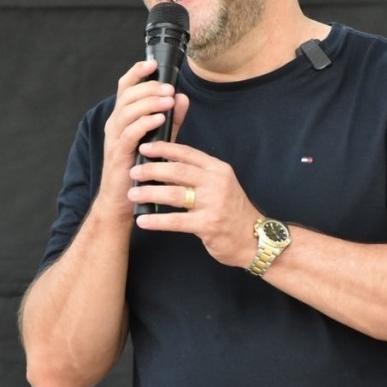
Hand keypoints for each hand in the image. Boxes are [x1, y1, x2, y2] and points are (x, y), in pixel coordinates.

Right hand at [98, 61, 189, 219]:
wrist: (123, 201)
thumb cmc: (140, 170)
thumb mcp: (159, 139)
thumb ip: (171, 119)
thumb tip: (182, 97)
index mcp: (122, 117)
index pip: (125, 87)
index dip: (136, 72)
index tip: (153, 64)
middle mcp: (114, 124)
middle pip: (127, 95)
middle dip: (149, 87)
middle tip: (170, 88)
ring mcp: (114, 139)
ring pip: (128, 111)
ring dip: (149, 102)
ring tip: (168, 100)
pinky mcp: (118, 154)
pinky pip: (130, 133)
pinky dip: (145, 123)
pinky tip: (160, 118)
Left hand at [129, 140, 257, 267]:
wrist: (254, 239)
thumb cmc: (232, 211)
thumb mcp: (221, 184)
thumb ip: (199, 173)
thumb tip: (166, 164)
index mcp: (218, 169)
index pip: (187, 153)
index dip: (164, 148)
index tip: (144, 148)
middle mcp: (217, 183)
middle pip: (177, 171)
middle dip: (152, 170)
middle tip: (133, 171)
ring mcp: (213, 204)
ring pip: (174, 194)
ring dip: (149, 193)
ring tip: (133, 194)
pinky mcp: (208, 225)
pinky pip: (176, 221)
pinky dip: (157, 220)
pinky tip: (142, 221)